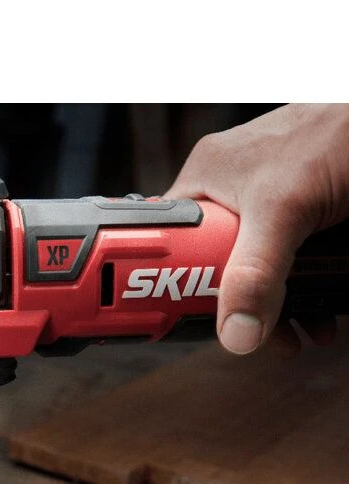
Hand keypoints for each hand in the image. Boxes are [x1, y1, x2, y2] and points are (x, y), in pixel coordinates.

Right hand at [165, 103, 348, 354]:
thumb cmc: (339, 128)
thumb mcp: (284, 209)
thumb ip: (256, 273)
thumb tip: (235, 332)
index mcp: (207, 176)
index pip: (172, 241)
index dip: (174, 280)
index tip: (188, 315)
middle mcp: (232, 188)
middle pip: (216, 264)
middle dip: (239, 305)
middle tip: (253, 334)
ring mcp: (269, 200)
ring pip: (256, 267)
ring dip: (277, 307)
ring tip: (296, 333)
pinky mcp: (302, 211)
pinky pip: (288, 260)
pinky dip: (303, 289)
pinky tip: (319, 309)